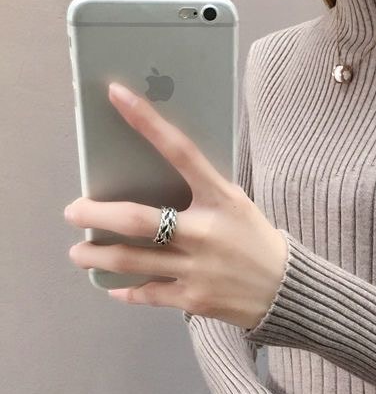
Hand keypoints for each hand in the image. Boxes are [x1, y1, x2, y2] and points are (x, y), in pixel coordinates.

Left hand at [63, 81, 286, 328]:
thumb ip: (200, 191)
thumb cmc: (255, 239)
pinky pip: (147, 293)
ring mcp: (198, 269)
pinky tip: (114, 285)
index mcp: (222, 199)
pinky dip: (125, 289)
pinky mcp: (194, 298)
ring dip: (97, 255)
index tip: (117, 95)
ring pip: (132, 261)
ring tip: (79, 251)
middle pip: (138, 220)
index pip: (182, 152)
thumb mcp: (236, 205)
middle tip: (73, 211)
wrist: (286, 289)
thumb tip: (148, 175)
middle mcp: (206, 233)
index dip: (148, 122)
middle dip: (97, 214)